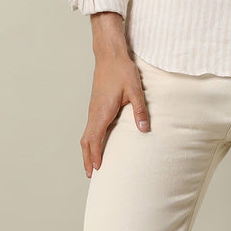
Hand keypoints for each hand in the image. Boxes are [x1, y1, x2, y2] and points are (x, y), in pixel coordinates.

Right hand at [80, 48, 149, 177]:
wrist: (109, 55)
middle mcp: (94, 113)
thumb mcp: (135, 90)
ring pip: (86, 135)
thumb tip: (144, 129)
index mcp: (102, 112)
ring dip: (87, 150)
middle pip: (86, 141)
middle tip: (91, 174)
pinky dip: (90, 140)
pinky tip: (96, 144)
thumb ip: (140, 110)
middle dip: (87, 158)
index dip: (95, 155)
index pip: (95, 139)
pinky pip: (90, 127)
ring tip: (92, 164)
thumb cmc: (121, 71)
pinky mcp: (95, 106)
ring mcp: (93, 110)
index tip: (97, 169)